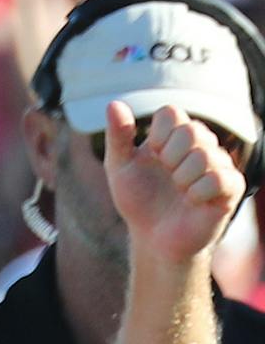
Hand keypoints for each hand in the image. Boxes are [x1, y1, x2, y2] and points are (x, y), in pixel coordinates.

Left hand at [105, 100, 246, 264]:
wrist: (154, 240)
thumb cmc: (140, 202)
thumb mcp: (120, 169)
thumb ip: (118, 137)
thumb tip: (113, 103)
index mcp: (176, 134)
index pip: (171, 112)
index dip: (157, 137)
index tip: (153, 157)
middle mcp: (201, 144)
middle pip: (191, 130)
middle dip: (169, 160)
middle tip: (168, 178)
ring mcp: (218, 164)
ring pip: (205, 156)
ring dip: (182, 180)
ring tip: (179, 193)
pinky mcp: (231, 187)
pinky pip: (219, 179)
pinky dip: (198, 194)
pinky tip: (192, 202)